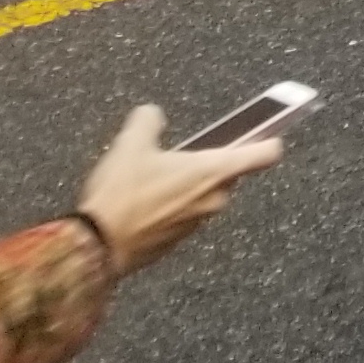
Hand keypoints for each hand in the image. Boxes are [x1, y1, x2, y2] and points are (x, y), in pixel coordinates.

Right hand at [79, 105, 276, 274]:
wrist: (95, 248)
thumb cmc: (121, 194)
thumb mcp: (130, 144)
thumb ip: (148, 120)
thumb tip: (152, 114)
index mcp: (215, 171)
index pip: (266, 153)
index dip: (269, 139)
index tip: (265, 131)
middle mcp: (215, 199)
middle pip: (228, 174)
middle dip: (208, 164)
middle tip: (177, 157)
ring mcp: (197, 224)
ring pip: (203, 196)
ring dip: (186, 187)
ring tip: (150, 180)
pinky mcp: (176, 243)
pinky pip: (182, 216)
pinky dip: (170, 208)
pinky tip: (139, 204)